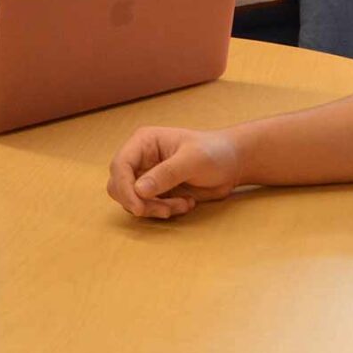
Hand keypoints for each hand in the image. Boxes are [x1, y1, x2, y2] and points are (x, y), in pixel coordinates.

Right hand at [107, 126, 242, 218]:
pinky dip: (164, 210)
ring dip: (155, 208)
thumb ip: (166, 174)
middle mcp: (140, 158)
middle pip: (119, 186)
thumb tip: (138, 190)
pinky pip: (148, 207)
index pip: (119, 166)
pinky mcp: (156, 191)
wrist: (232, 164)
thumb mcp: (193, 160)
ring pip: (133, 201)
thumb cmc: (215, 153)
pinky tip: (187, 203)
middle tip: (165, 210)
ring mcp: (147, 175)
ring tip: (182, 204)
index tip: (138, 208)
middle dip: (140, 203)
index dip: (124, 189)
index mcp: (144, 142)